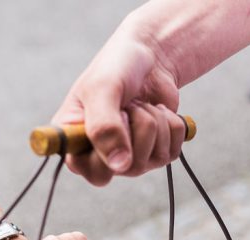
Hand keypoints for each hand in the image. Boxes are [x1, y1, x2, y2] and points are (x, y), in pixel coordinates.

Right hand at [52, 27, 186, 185]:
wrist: (149, 55)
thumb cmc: (116, 68)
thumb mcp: (102, 89)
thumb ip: (104, 127)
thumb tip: (119, 166)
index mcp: (76, 142)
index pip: (94, 173)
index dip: (110, 151)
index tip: (116, 118)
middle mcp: (102, 157)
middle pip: (130, 168)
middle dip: (137, 127)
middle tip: (127, 106)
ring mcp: (131, 158)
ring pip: (155, 158)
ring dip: (154, 121)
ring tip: (139, 104)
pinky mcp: (157, 153)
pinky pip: (173, 151)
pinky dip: (171, 124)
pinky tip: (156, 110)